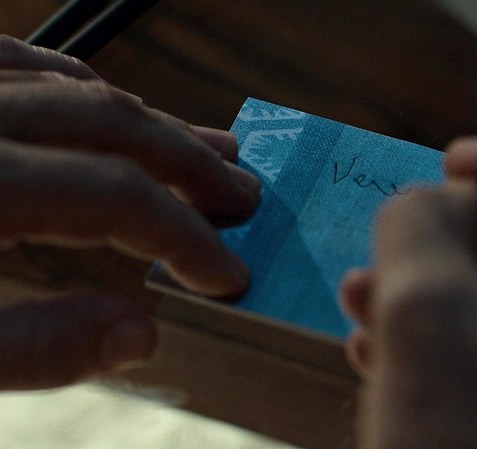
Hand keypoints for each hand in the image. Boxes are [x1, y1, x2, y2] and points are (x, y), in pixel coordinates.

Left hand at [0, 36, 259, 388]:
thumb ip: (34, 349)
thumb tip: (139, 335)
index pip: (116, 195)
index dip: (185, 235)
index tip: (226, 276)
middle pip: (113, 124)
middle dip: (191, 165)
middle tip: (247, 196)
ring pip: (76, 86)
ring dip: (152, 120)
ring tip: (208, 148)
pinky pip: (22, 60)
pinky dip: (83, 84)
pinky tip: (113, 105)